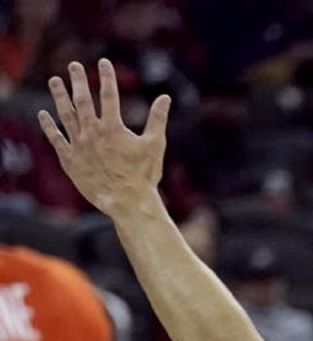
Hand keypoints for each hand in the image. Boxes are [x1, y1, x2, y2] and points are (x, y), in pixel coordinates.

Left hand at [37, 59, 171, 216]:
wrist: (126, 201)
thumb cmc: (144, 175)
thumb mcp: (155, 145)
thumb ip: (158, 119)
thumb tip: (165, 97)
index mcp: (113, 127)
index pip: (109, 95)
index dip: (107, 77)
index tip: (103, 62)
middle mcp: (92, 132)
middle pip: (82, 100)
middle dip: (78, 81)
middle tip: (74, 66)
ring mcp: (78, 145)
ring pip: (65, 115)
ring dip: (59, 96)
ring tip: (54, 81)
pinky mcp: (69, 159)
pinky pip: (56, 138)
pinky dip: (48, 125)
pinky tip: (43, 114)